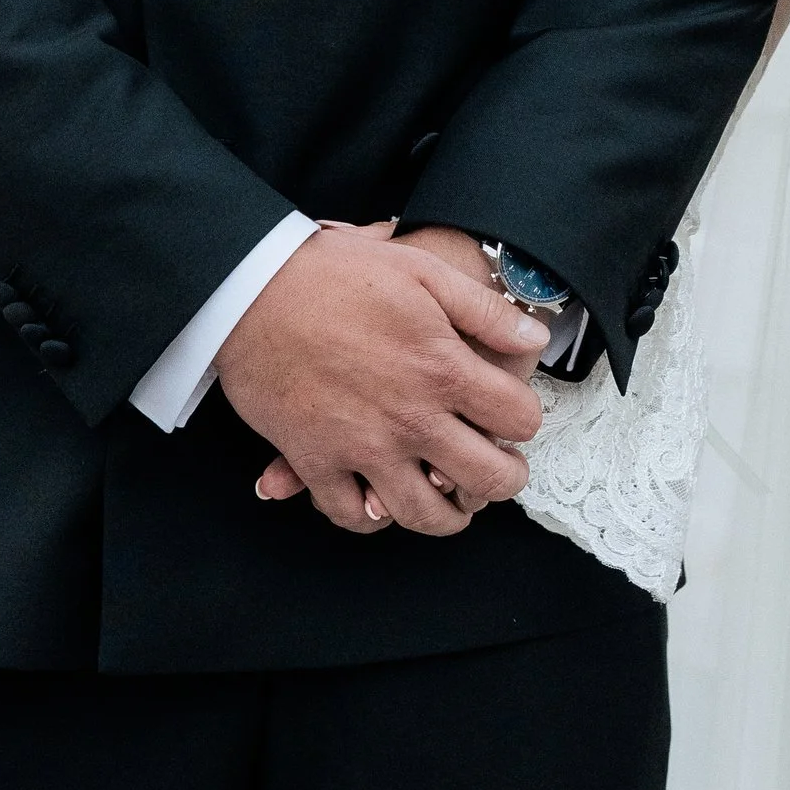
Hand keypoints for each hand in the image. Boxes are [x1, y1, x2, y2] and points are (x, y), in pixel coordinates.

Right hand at [222, 219, 547, 538]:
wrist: (254, 288)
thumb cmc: (338, 273)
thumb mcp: (422, 272)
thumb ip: (485, 311)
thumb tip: (535, 335)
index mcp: (443, 369)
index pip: (518, 419)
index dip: (525, 420)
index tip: (515, 419)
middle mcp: (411, 418)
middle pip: (485, 479)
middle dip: (505, 481)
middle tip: (502, 473)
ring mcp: (363, 447)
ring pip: (424, 514)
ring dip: (448, 516)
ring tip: (454, 503)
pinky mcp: (316, 461)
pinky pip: (352, 515)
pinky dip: (371, 517)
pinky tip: (382, 502)